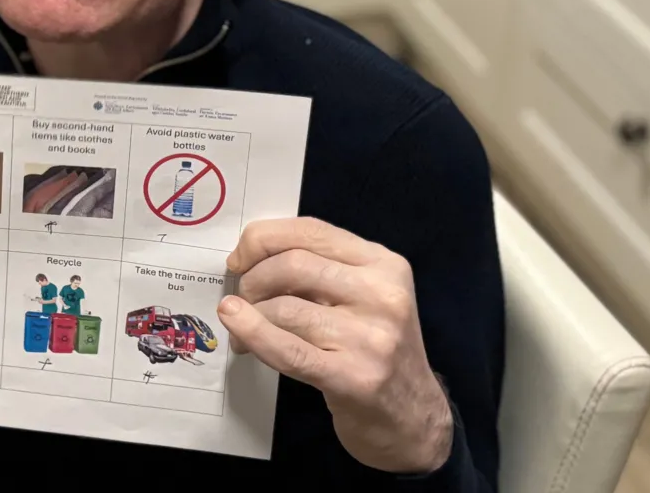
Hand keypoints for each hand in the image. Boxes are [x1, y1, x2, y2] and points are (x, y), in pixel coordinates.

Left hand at [217, 217, 452, 474]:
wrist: (412, 418)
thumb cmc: (376, 350)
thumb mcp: (365, 297)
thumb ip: (320, 271)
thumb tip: (251, 258)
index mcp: (384, 264)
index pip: (311, 231)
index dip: (262, 239)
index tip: (239, 258)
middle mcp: (383, 294)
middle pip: (293, 265)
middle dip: (252, 279)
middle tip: (242, 299)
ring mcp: (371, 337)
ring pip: (284, 308)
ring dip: (249, 316)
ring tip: (242, 331)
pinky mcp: (353, 377)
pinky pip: (287, 349)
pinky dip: (252, 335)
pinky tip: (237, 332)